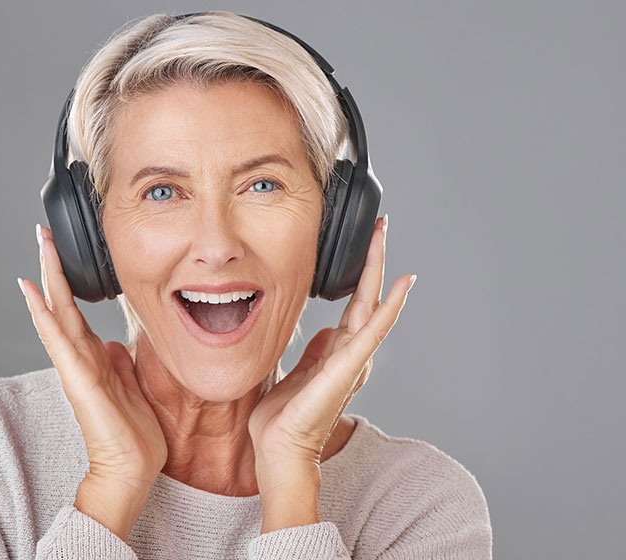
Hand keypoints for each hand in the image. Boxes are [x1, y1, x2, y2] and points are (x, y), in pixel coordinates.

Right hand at [17, 224, 166, 538]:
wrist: (131, 469)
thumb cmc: (132, 433)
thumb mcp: (131, 386)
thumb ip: (119, 363)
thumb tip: (113, 344)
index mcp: (94, 359)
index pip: (76, 311)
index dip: (67, 282)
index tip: (61, 252)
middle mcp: (81, 358)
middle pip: (61, 304)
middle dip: (52, 268)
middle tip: (43, 233)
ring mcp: (76, 367)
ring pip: (57, 314)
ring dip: (47, 279)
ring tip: (39, 247)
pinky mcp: (79, 378)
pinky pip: (58, 340)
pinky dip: (43, 315)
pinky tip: (32, 292)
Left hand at [248, 215, 414, 512]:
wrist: (279, 450)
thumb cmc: (284, 419)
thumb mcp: (296, 373)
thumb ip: (313, 352)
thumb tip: (325, 330)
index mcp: (336, 352)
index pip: (355, 304)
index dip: (362, 273)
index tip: (366, 243)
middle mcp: (350, 353)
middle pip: (368, 297)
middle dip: (374, 259)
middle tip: (381, 223)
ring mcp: (351, 360)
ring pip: (372, 306)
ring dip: (380, 269)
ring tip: (384, 236)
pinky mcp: (345, 369)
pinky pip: (370, 333)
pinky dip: (388, 309)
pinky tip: (401, 287)